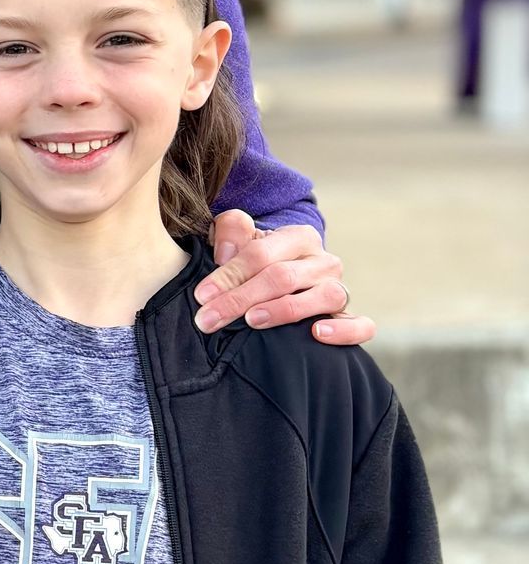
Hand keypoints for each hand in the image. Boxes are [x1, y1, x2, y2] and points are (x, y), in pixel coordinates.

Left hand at [195, 211, 373, 347]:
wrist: (286, 280)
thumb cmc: (256, 263)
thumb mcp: (239, 239)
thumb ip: (230, 230)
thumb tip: (225, 251)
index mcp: (297, 237)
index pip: (260, 253)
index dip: (228, 274)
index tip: (201, 295)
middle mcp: (323, 261)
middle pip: (283, 277)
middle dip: (240, 299)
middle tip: (208, 319)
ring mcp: (339, 289)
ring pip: (323, 297)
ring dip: (285, 310)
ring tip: (252, 321)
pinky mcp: (350, 317)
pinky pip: (361, 325)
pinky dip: (344, 330)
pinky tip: (317, 334)